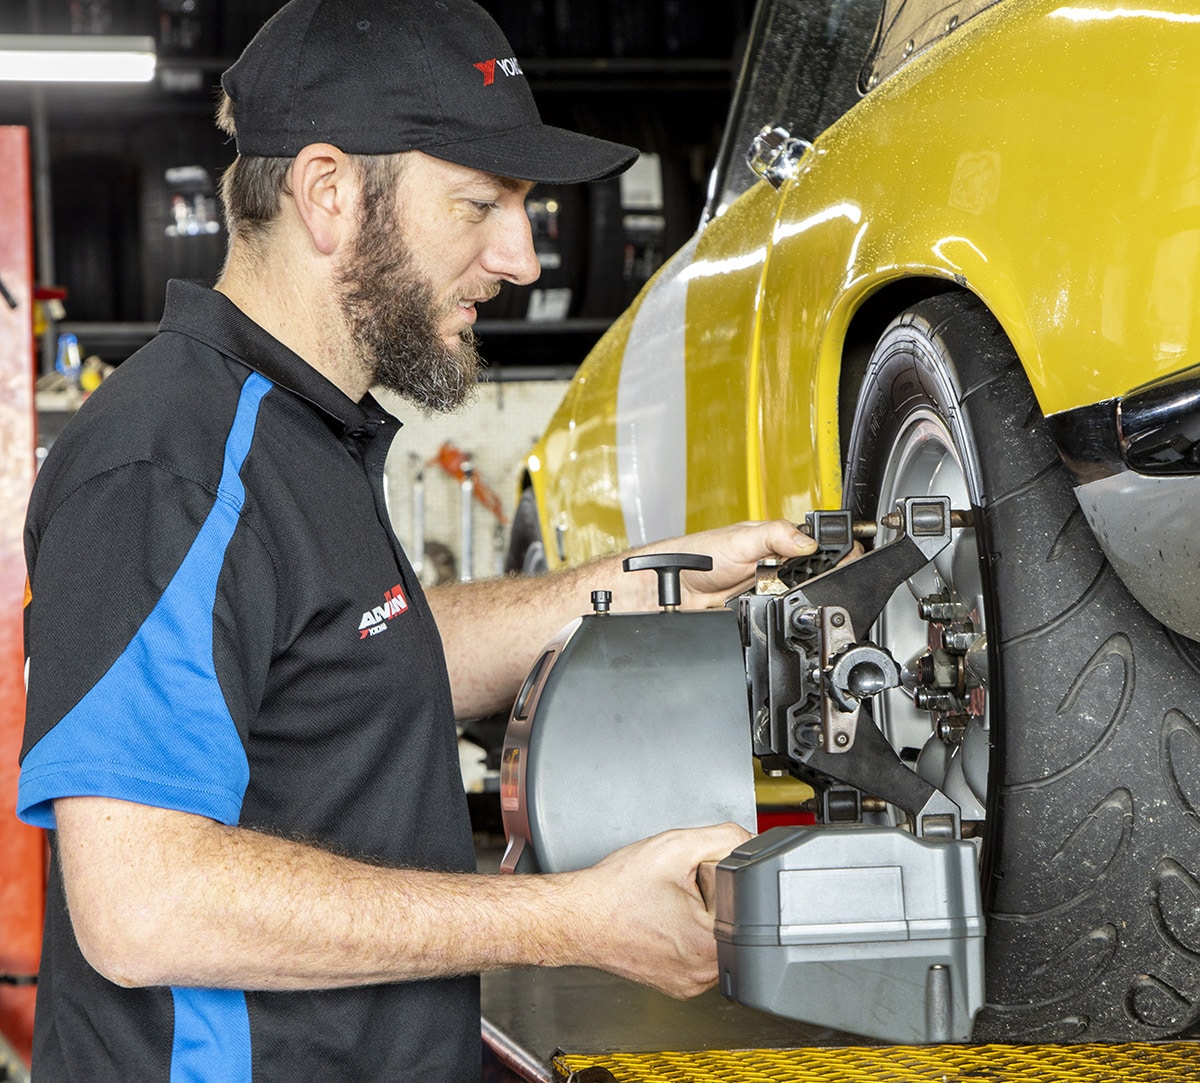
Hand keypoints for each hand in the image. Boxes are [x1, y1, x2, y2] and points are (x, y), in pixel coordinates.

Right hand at [566, 823, 750, 998]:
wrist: (577, 916)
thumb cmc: (614, 891)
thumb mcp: (675, 846)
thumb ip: (724, 838)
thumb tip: (749, 843)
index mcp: (710, 945)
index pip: (747, 903)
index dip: (723, 880)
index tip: (696, 878)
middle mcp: (702, 974)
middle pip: (732, 922)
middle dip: (712, 898)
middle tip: (678, 890)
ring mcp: (688, 984)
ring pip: (715, 938)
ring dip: (700, 917)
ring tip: (667, 905)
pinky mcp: (676, 984)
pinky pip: (696, 953)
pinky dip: (685, 934)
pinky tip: (663, 920)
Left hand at [638, 519, 817, 608]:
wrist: (675, 586)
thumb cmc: (700, 554)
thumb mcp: (740, 540)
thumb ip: (774, 536)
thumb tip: (807, 543)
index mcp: (776, 540)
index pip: (813, 546)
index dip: (827, 555)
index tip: (836, 562)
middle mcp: (774, 565)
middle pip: (809, 578)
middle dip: (808, 584)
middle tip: (789, 580)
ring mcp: (767, 589)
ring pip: (795, 600)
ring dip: (789, 602)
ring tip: (769, 593)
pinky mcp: (758, 610)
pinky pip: (775, 616)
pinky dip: (773, 616)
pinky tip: (762, 609)